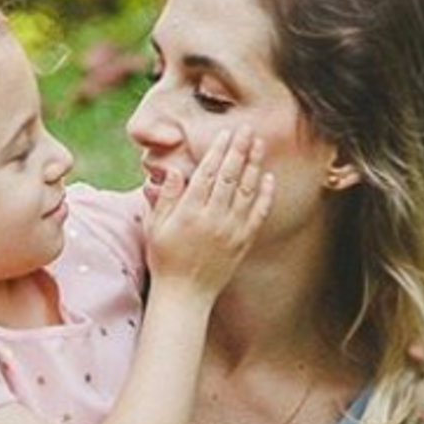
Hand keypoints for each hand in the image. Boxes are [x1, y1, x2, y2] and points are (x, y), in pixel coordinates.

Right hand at [146, 125, 274, 299]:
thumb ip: (165, 197)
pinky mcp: (243, 242)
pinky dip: (265, 194)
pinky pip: (258, 213)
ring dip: (254, 165)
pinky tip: (268, 177)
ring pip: (247, 190)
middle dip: (239, 150)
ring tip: (259, 145)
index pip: (207, 173)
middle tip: (247, 129)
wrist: (185, 294)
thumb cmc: (165, 260)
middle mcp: (213, 219)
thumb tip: (174, 169)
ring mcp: (231, 230)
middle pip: (230, 176)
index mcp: (189, 212)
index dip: (218, 150)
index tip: (226, 133)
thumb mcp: (155, 227)